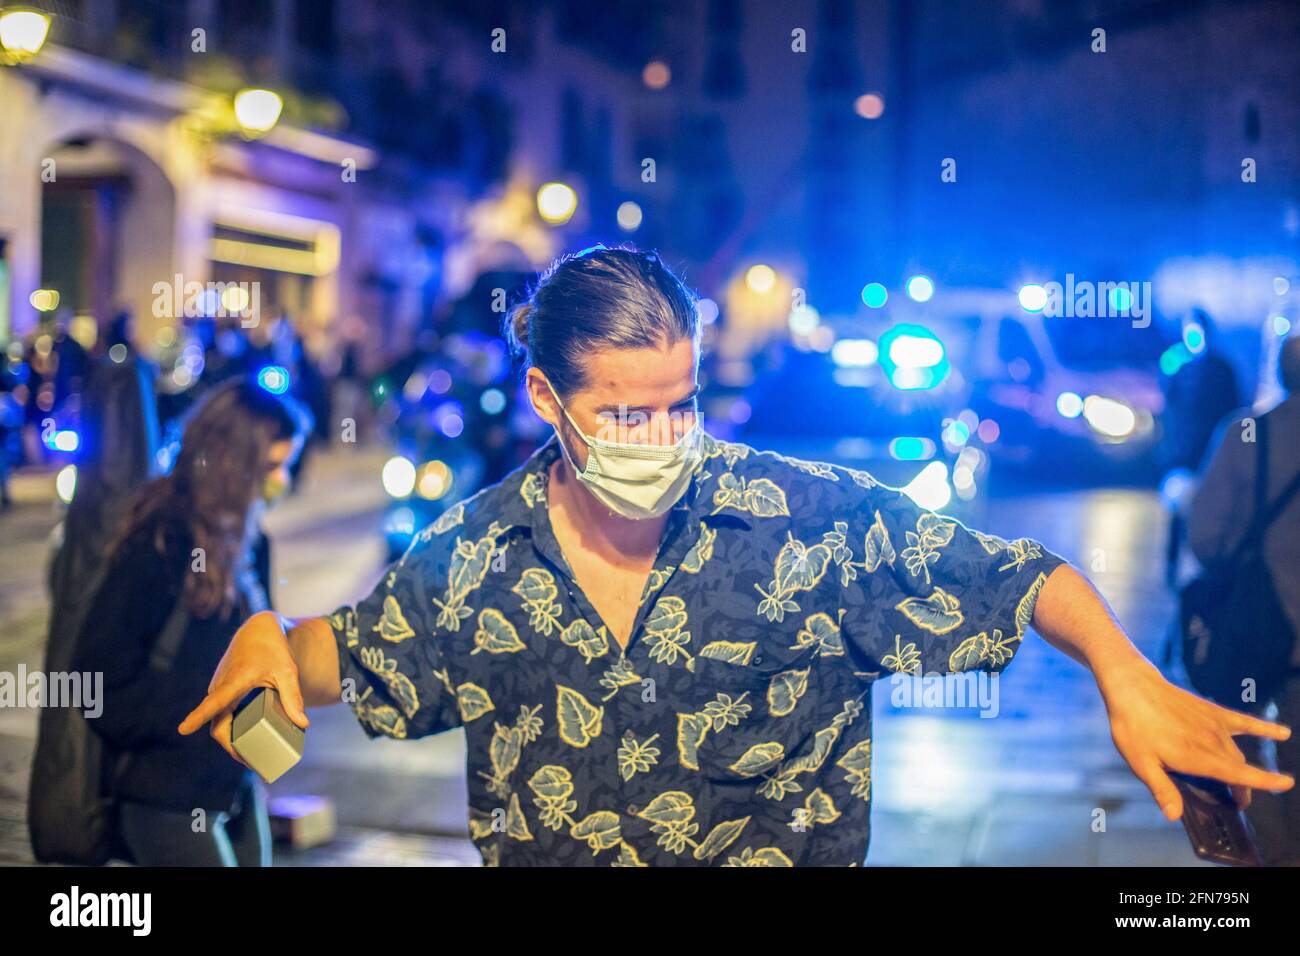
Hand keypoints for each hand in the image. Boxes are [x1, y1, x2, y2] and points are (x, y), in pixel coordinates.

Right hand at [178, 610, 309, 767]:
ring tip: (250, 754)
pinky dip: (231, 727)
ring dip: (230, 738)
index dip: (197, 716)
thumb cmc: (272, 648)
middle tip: (248, 761)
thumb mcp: (287, 670)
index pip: (213, 701)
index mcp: (235, 679)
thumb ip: (293, 697)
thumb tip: (302, 725)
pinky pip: (222, 713)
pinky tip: (246, 737)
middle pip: (217, 723)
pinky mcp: (222, 690)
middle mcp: (221, 685)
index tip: (183, 729)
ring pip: (218, 720)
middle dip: (229, 745)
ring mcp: (219, 687)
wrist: (258, 629)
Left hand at [1097, 659, 1292, 819]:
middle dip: (1242, 788)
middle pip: (1238, 769)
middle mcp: (1212, 741)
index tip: (1284, 784)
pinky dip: (1264, 728)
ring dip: (1242, 767)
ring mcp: (1214, 725)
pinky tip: (1283, 733)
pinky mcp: (1212, 711)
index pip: (1239, 775)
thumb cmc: (1133, 727)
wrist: (1133, 688)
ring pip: (1237, 752)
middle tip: (1237, 801)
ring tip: (1241, 781)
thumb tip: (1174, 815)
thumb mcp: (1141, 763)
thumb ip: (1162, 789)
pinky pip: (1244, 722)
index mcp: (1197, 757)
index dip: (1263, 782)